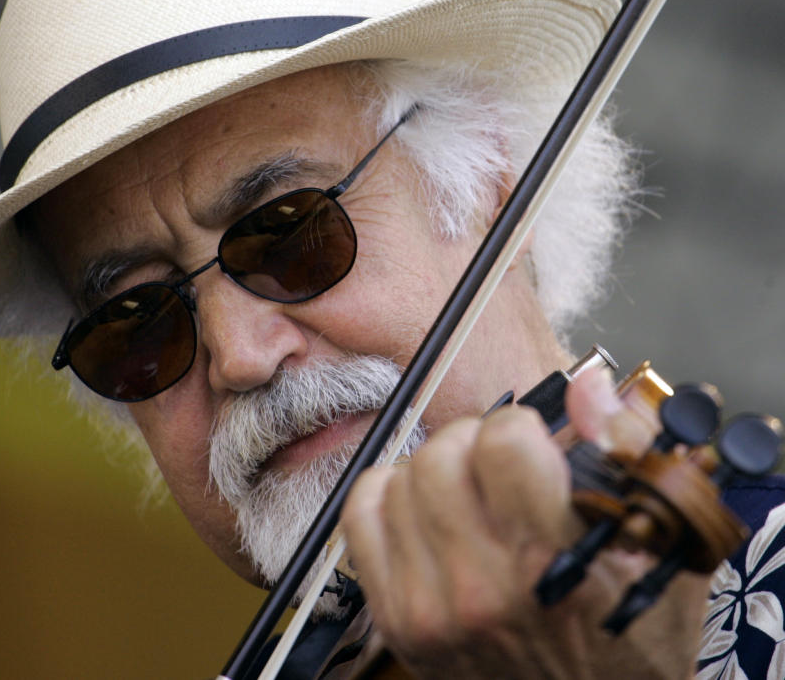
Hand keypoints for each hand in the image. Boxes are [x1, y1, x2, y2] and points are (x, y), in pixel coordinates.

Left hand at [339, 368, 709, 678]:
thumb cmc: (632, 637)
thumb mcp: (662, 545)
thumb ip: (628, 451)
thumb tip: (587, 384)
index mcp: (553, 560)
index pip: (503, 437)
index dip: (523, 428)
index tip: (534, 448)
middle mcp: (482, 585)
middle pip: (443, 451)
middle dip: (475, 442)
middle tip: (500, 468)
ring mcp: (429, 606)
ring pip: (401, 475)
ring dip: (436, 471)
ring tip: (471, 498)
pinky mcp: (394, 618)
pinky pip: (361, 512)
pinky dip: (390, 497)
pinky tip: (426, 513)